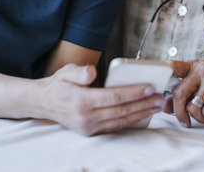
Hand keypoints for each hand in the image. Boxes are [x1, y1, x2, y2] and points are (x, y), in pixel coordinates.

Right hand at [39, 64, 164, 135]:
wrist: (43, 103)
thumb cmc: (58, 84)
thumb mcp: (66, 71)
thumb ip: (79, 71)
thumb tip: (92, 71)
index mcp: (80, 101)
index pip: (113, 97)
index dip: (133, 93)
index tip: (150, 88)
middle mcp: (85, 117)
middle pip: (120, 110)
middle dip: (143, 104)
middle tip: (160, 98)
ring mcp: (88, 127)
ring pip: (120, 121)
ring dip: (141, 114)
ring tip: (156, 106)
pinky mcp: (90, 132)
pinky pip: (115, 127)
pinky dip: (130, 121)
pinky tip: (142, 113)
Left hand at [164, 60, 203, 126]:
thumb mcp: (196, 98)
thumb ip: (178, 100)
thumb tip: (162, 105)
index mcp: (193, 68)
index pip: (174, 66)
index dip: (163, 69)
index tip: (155, 71)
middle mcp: (202, 68)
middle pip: (178, 93)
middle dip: (179, 112)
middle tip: (185, 121)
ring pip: (191, 105)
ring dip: (198, 116)